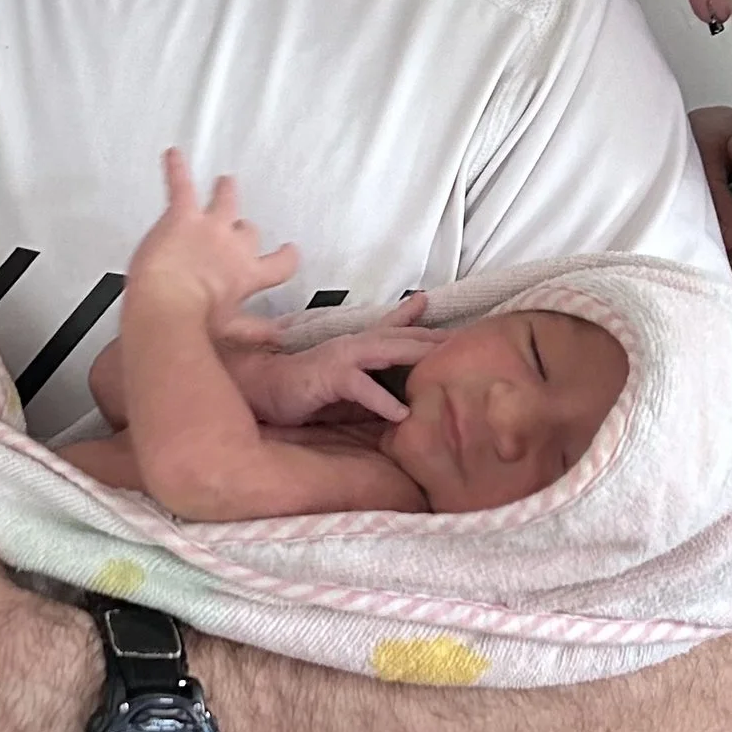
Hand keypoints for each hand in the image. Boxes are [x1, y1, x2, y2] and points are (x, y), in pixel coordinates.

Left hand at [128, 149, 298, 328]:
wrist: (166, 308)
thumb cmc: (193, 324)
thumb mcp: (230, 332)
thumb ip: (256, 331)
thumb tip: (278, 338)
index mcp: (248, 276)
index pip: (280, 265)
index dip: (286, 257)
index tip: (289, 252)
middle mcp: (234, 248)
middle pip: (248, 231)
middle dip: (243, 230)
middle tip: (238, 228)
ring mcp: (210, 227)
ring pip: (225, 200)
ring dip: (225, 191)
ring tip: (225, 182)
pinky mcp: (182, 216)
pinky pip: (182, 184)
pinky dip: (176, 168)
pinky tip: (172, 154)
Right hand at [230, 298, 435, 425]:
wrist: (263, 390)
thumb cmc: (306, 392)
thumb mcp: (349, 389)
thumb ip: (376, 388)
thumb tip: (407, 404)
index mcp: (359, 346)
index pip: (395, 328)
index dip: (421, 320)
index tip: (453, 317)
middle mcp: (354, 345)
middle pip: (402, 337)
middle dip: (435, 338)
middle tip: (469, 339)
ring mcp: (342, 358)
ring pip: (386, 351)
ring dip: (417, 354)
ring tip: (446, 362)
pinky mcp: (329, 378)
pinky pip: (360, 388)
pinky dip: (382, 400)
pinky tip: (402, 415)